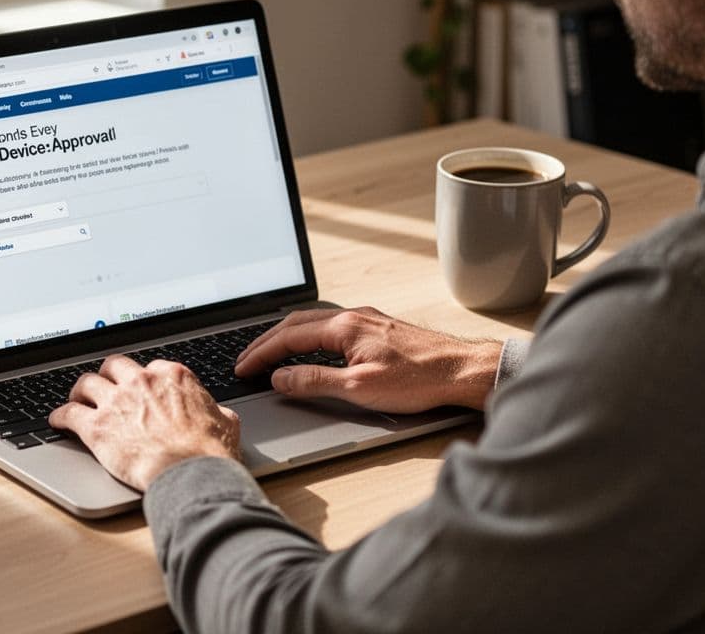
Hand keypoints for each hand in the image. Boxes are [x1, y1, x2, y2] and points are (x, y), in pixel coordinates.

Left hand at [48, 355, 240, 491]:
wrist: (190, 473)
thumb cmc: (209, 451)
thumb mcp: (225, 421)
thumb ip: (216, 411)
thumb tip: (219, 414)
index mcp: (171, 376)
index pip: (148, 368)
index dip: (141, 380)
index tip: (138, 389)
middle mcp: (140, 381)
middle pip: (113, 366)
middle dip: (107, 375)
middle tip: (104, 385)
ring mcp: (116, 402)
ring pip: (86, 383)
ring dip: (80, 391)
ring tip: (77, 399)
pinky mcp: (96, 427)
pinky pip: (68, 413)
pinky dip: (60, 416)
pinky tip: (57, 421)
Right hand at [234, 307, 501, 412]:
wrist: (461, 370)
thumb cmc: (418, 380)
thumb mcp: (359, 388)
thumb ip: (314, 381)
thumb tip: (280, 378)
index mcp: (344, 327)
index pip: (288, 336)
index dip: (261, 353)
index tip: (243, 367)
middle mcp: (353, 316)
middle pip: (296, 323)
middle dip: (266, 341)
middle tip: (246, 360)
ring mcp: (367, 320)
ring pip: (314, 322)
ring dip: (286, 336)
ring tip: (268, 353)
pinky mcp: (378, 328)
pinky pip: (331, 326)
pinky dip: (308, 336)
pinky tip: (310, 348)